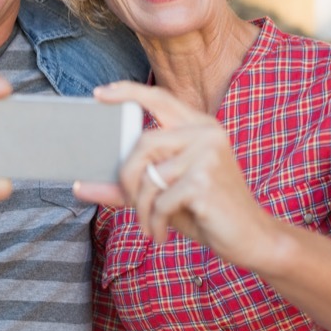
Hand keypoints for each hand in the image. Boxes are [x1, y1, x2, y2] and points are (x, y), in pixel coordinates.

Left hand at [77, 81, 269, 263]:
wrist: (251, 238)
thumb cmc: (206, 211)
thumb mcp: (165, 194)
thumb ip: (127, 186)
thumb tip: (80, 185)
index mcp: (200, 127)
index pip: (160, 98)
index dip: (128, 92)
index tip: (100, 94)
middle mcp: (206, 133)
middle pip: (143, 143)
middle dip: (128, 178)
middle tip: (131, 204)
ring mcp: (208, 155)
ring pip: (150, 176)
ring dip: (142, 209)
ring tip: (149, 226)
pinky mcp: (205, 181)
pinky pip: (160, 200)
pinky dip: (155, 222)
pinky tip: (161, 234)